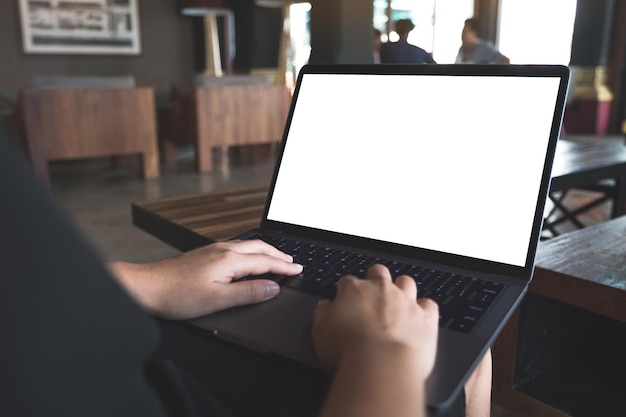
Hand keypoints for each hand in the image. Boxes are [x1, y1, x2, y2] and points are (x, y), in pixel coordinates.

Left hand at [109, 240, 302, 319]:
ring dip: (265, 251)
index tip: (298, 270)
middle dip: (278, 254)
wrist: (145, 286)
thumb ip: (248, 293)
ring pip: (247, 246)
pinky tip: (247, 258)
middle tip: (293, 262)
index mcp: (229, 259)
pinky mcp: (204, 254)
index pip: (265, 261)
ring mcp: (212, 250)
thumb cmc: (176, 295)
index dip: (284, 267)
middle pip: (259, 248)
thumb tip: (272, 287)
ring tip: (276, 258)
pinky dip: (251, 252)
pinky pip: (236, 248)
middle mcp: (222, 250)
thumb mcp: (217, 300)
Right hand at [311, 264, 438, 378]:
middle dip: (374, 279)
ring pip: (406, 282)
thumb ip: (321, 314)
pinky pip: (430, 305)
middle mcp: (381, 289)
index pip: (348, 281)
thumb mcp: (320, 332)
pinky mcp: (425, 318)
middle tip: (371, 294)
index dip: (346, 290)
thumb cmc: (348, 350)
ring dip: (402, 288)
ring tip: (397, 301)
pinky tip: (420, 316)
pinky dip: (425, 309)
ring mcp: (406, 301)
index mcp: (354, 290)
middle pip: (378, 272)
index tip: (345, 300)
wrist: (381, 365)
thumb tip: (324, 306)